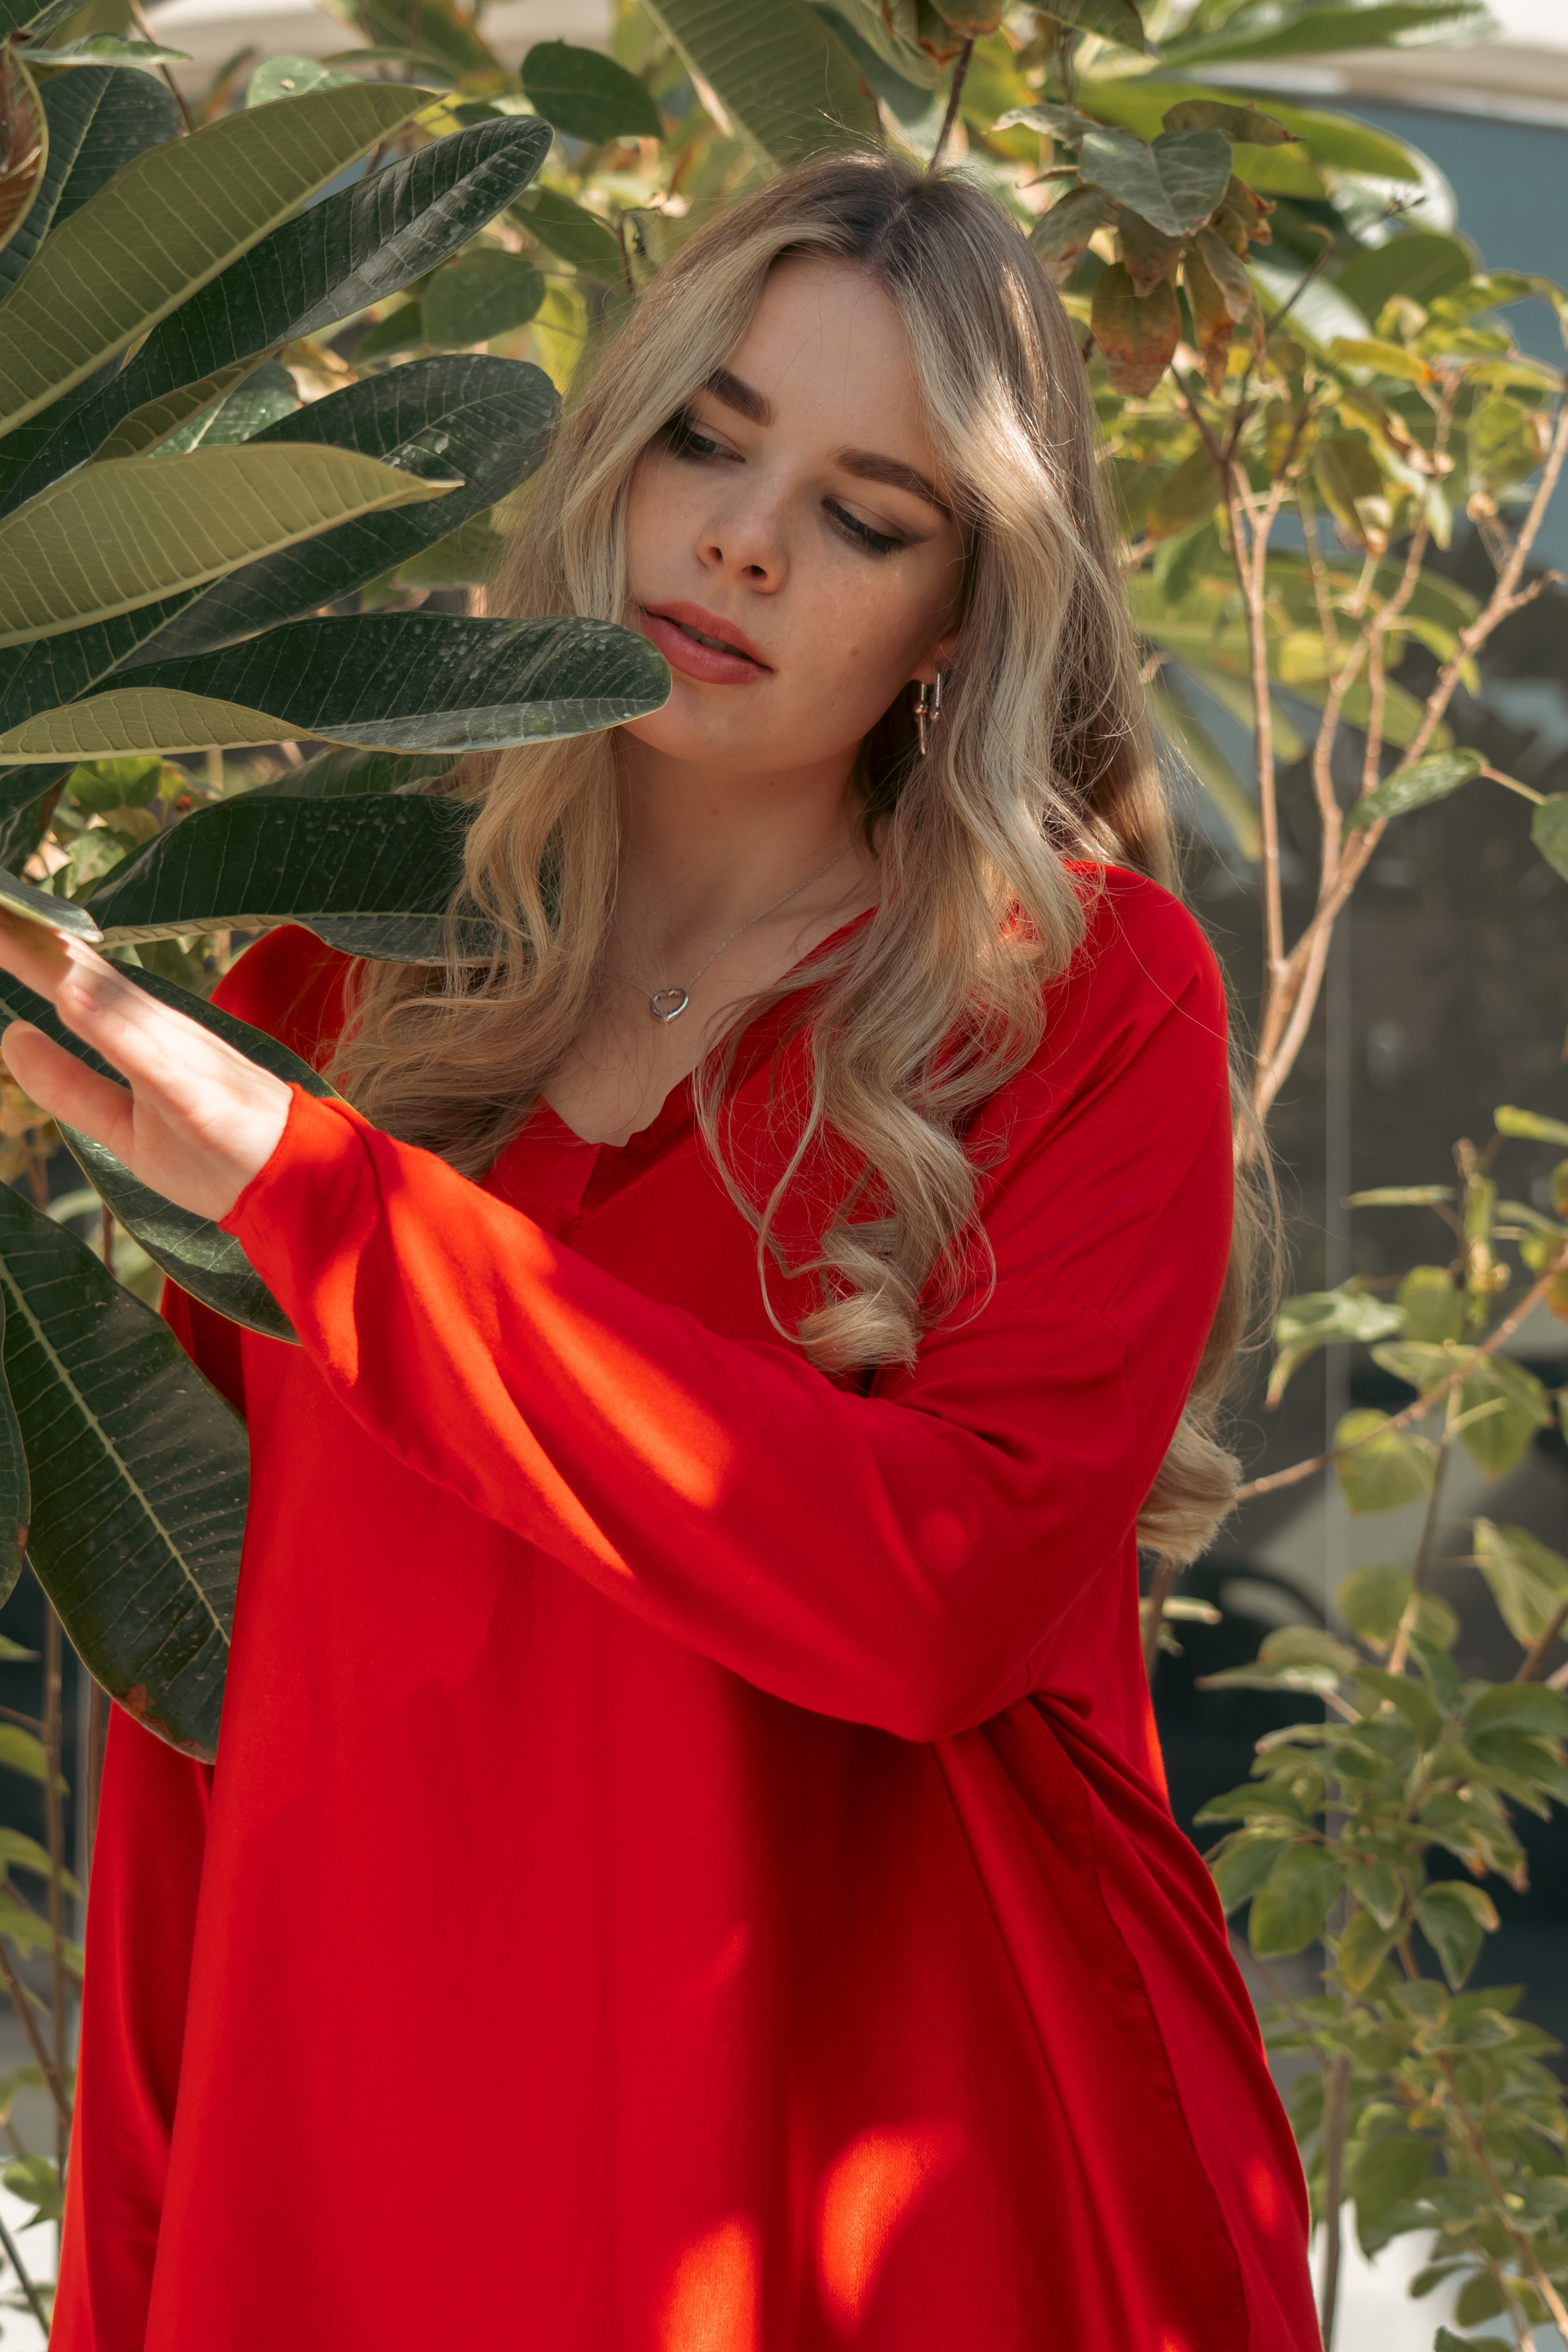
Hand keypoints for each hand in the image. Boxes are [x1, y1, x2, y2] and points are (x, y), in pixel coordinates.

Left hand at [0, 913, 291, 1222]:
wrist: (300, 1184)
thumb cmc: (218, 1153)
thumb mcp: (125, 1127)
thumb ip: (71, 1086)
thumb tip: (12, 1037)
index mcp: (144, 1035)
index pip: (75, 979)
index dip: (28, 946)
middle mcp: (163, 1032)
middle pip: (87, 977)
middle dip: (31, 940)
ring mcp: (183, 1061)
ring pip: (115, 1005)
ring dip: (63, 968)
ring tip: (15, 931)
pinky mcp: (198, 1096)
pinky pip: (150, 1059)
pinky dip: (111, 1027)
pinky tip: (74, 998)